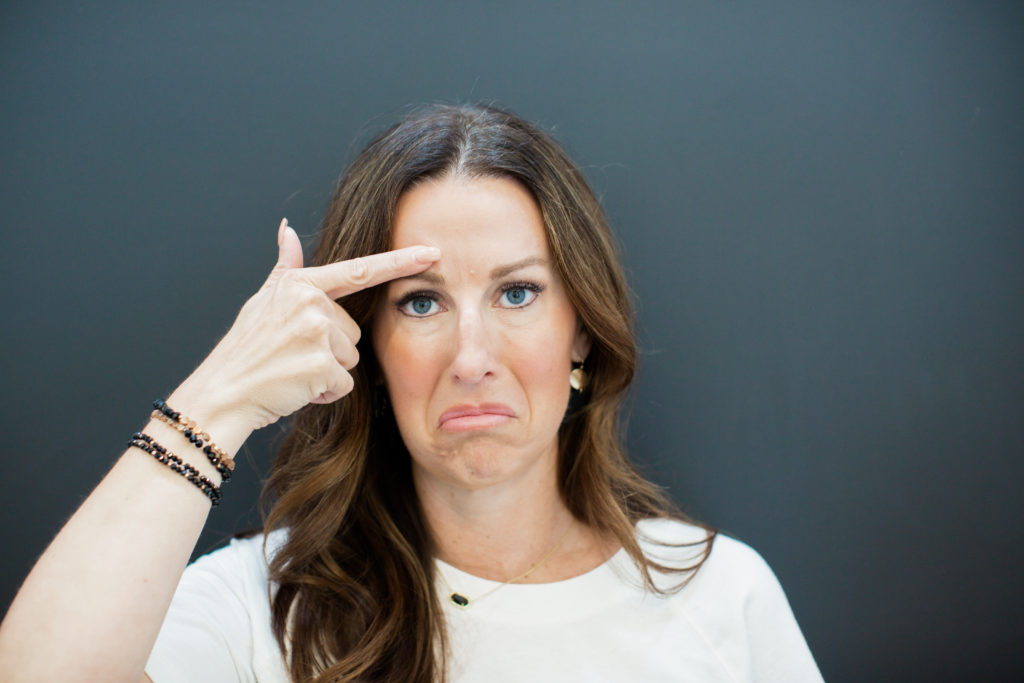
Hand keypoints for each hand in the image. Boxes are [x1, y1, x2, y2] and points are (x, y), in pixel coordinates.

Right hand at [174, 218, 439, 435]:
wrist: (222, 393)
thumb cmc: (244, 350)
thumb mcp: (262, 301)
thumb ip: (286, 268)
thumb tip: (287, 229)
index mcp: (301, 284)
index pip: (360, 270)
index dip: (399, 261)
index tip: (432, 252)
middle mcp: (311, 302)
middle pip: (353, 331)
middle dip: (330, 351)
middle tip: (293, 356)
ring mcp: (316, 332)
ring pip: (351, 359)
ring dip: (327, 373)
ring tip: (293, 371)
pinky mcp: (321, 364)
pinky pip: (344, 384)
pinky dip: (324, 393)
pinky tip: (296, 388)